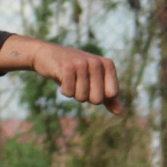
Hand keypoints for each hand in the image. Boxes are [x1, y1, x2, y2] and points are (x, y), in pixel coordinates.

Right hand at [8, 36, 123, 113]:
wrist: (46, 54)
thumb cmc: (73, 70)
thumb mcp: (93, 81)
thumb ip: (108, 97)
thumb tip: (120, 112)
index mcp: (107, 64)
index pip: (112, 94)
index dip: (99, 95)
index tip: (90, 84)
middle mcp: (97, 62)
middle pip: (97, 99)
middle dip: (85, 96)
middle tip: (78, 82)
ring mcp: (82, 64)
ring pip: (81, 97)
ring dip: (73, 93)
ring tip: (69, 79)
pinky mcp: (67, 67)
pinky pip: (69, 93)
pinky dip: (63, 90)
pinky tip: (61, 77)